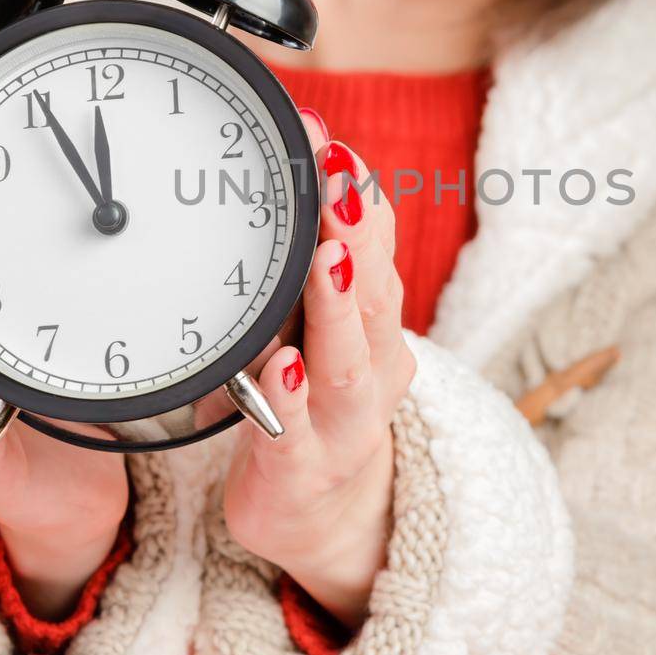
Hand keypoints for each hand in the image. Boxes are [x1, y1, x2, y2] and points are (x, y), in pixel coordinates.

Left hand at [212, 112, 415, 630]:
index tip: (330, 143)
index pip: (375, 246)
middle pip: (373, 292)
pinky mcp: (304, 467)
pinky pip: (298, 432)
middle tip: (332, 173)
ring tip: (325, 255)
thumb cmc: (313, 400)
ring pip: (347, 358)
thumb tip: (306, 167)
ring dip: (336, 304)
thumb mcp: (322, 324)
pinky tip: (280, 368)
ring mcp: (345, 419)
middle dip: (354, 230)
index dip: (357, 194)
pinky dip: (292, 399)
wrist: (320, 512)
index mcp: (375, 319)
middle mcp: (373, 364)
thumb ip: (318, 261)